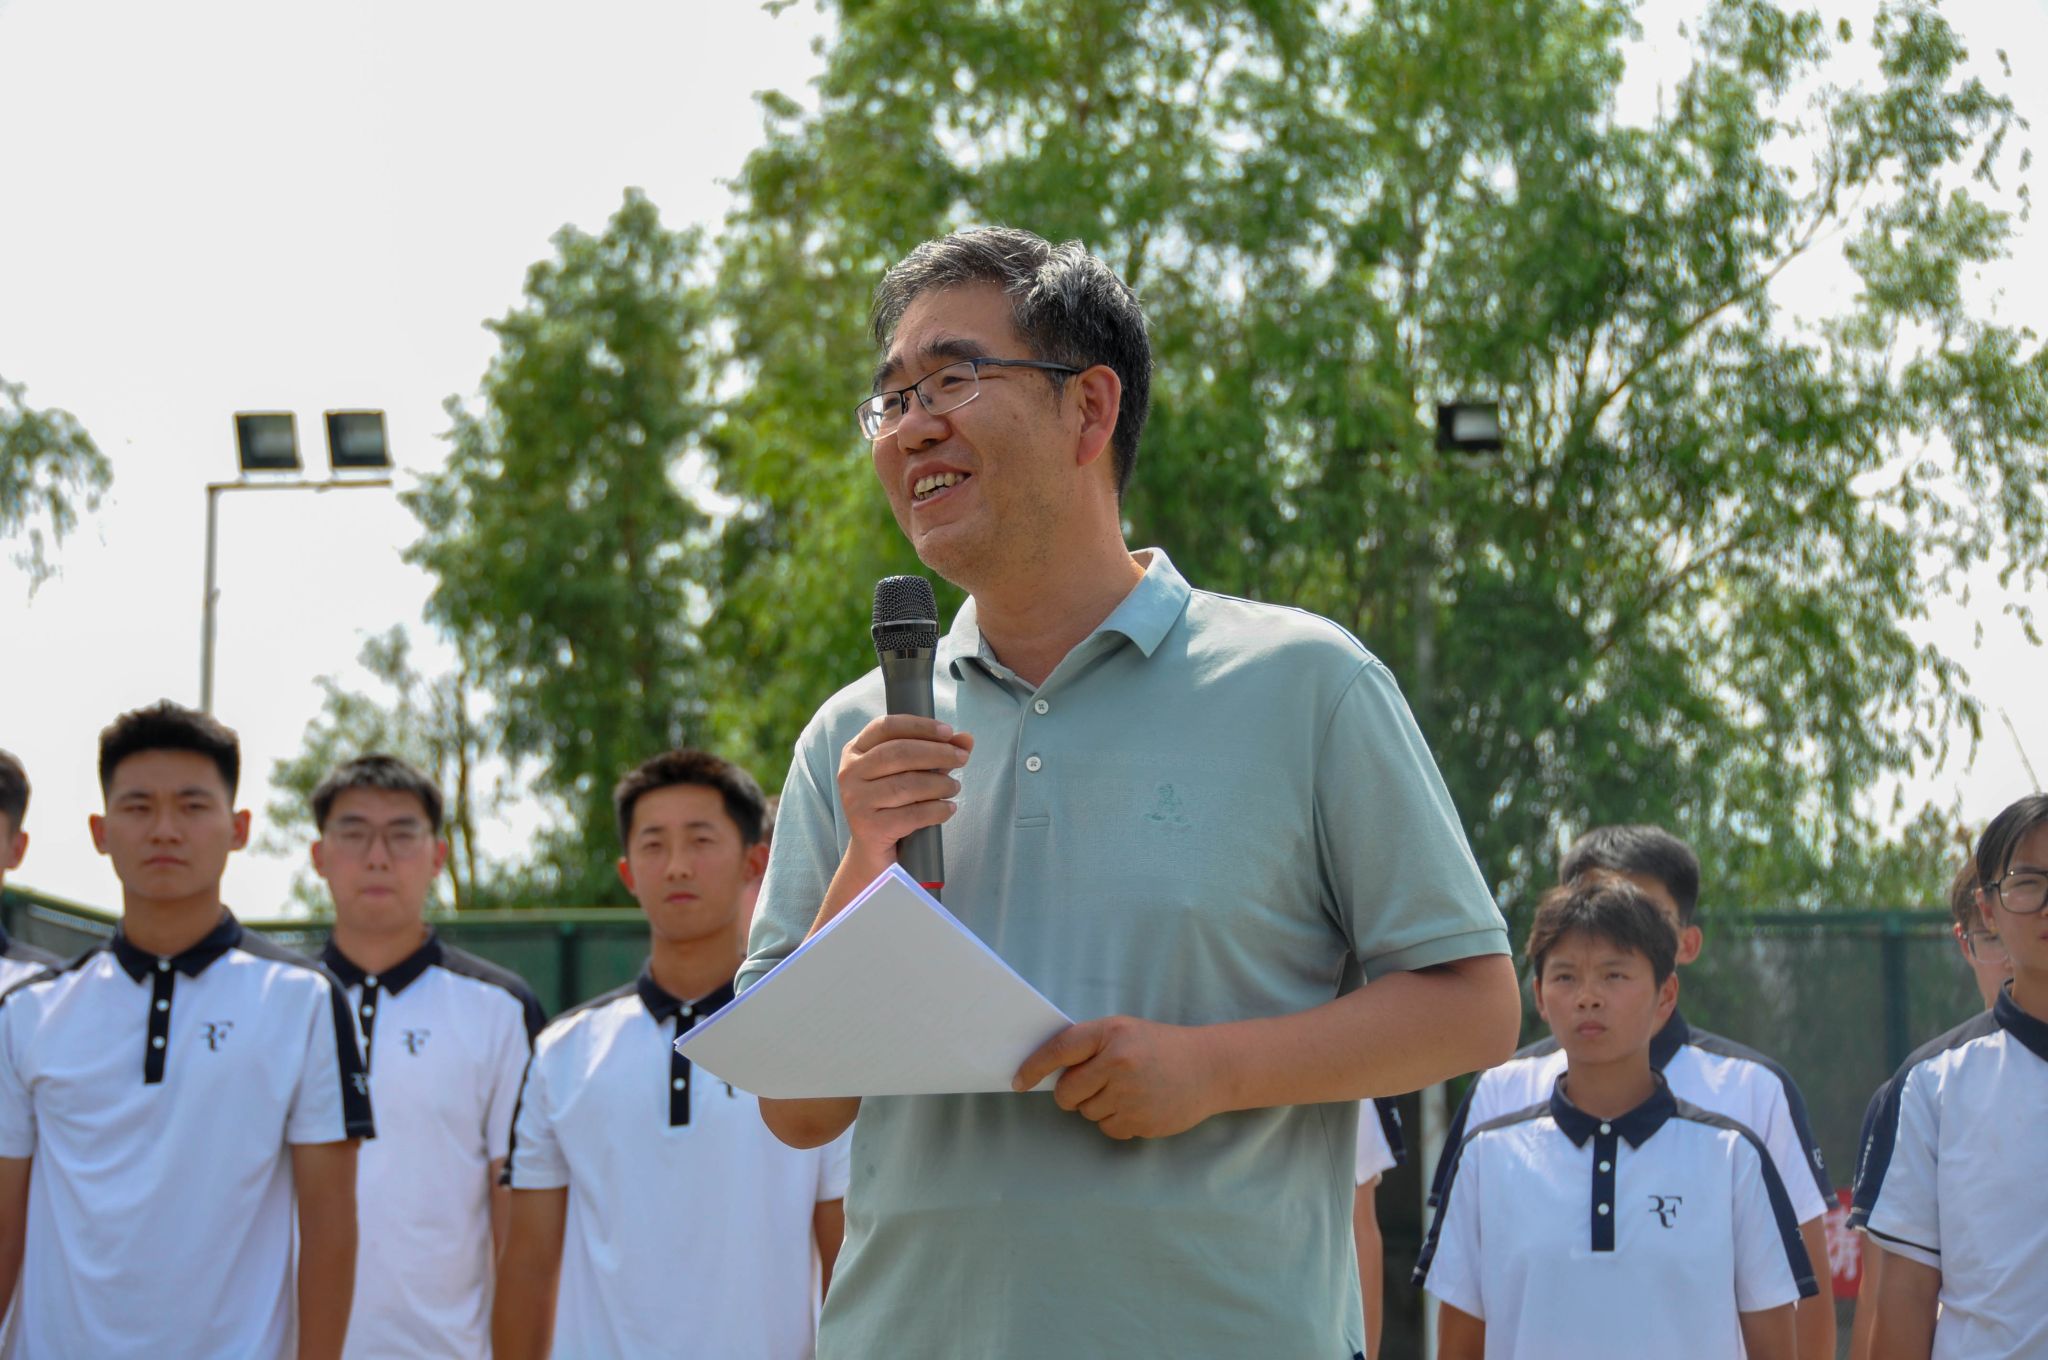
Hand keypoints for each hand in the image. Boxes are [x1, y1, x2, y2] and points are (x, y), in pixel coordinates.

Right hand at [837, 714, 972, 871]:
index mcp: (855, 751)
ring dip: (939, 784)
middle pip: (898, 753)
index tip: (949, 732)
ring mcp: (855, 800)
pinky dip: (936, 810)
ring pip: (906, 784)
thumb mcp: (914, 773)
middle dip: (937, 753)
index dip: (919, 726)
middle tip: (962, 758)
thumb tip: (966, 739)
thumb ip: (937, 753)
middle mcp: (850, 773)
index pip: (886, 727)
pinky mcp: (868, 828)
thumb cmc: (895, 805)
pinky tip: (948, 809)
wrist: (874, 853)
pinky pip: (911, 814)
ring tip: (954, 787)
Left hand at [1013, 1016, 1222, 1139]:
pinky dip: (1116, 1121)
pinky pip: (1108, 1129)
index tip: (1018, 1081)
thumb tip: (1048, 1073)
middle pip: (1067, 1093)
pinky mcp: (1142, 1121)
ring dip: (1097, 1106)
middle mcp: (1119, 1064)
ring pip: (1087, 1113)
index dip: (1034, 1067)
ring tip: (1127, 1090)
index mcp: (1112, 1034)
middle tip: (1091, 1085)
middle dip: (1071, 1094)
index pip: (1060, 1050)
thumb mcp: (1125, 1031)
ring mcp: (1131, 1095)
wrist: (1210, 1067)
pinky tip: (1137, 1105)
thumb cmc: (1160, 1046)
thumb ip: (1090, 1046)